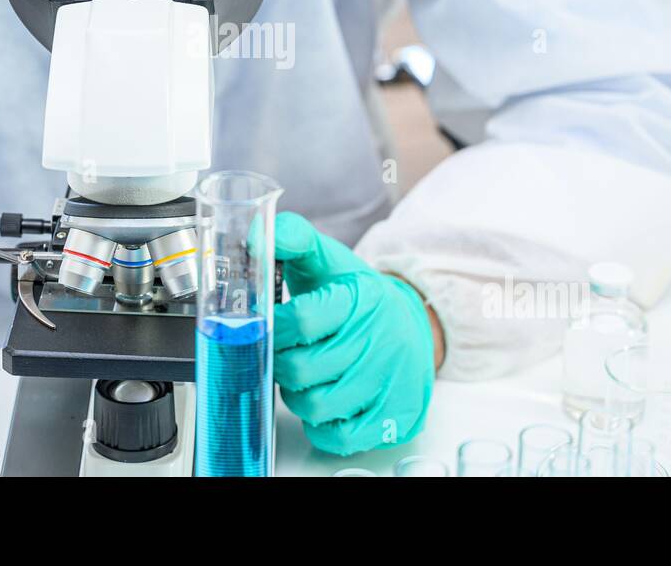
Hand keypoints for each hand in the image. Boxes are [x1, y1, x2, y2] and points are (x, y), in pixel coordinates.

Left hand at [273, 212, 433, 455]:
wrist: (413, 325)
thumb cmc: (358, 297)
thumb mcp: (329, 260)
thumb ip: (293, 238)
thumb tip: (257, 234)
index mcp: (360, 299)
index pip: (300, 321)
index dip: (272, 329)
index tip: (268, 325)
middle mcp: (379, 340)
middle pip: (301, 369)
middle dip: (279, 363)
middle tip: (284, 352)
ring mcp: (388, 382)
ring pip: (315, 405)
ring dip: (297, 394)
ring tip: (306, 374)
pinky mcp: (395, 417)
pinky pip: (339, 436)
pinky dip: (321, 424)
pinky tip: (325, 398)